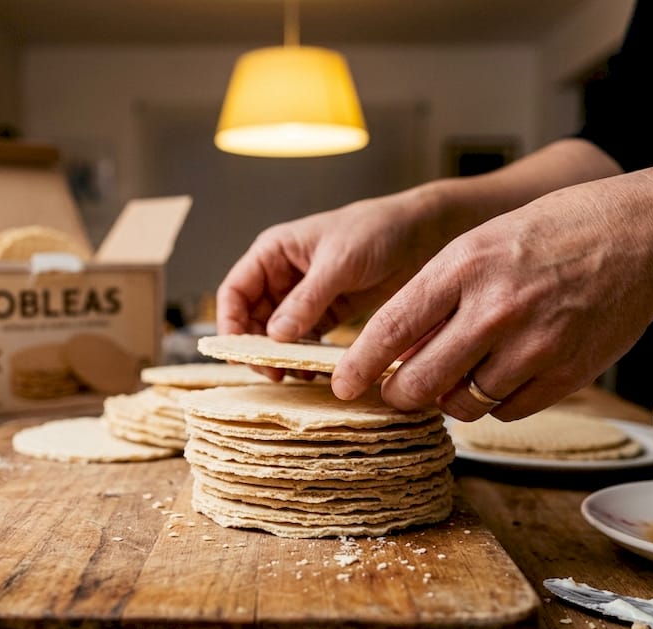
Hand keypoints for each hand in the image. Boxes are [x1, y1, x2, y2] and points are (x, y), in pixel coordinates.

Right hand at [216, 189, 449, 377]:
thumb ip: (306, 299)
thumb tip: (275, 335)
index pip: (235, 291)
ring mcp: (304, 296)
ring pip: (277, 334)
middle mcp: (282, 275)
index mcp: (273, 253)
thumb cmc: (375, 231)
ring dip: (282, 356)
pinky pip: (306, 338)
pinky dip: (305, 355)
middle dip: (258, 347)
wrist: (421, 234)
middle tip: (274, 373)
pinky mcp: (327, 311)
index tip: (240, 352)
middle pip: (252, 319)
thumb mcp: (338, 263)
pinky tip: (314, 369)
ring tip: (298, 374)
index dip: (231, 323)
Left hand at [332, 173, 652, 420]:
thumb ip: (437, 294)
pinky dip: (494, 403)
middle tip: (397, 391)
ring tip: (459, 374)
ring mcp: (532, 346)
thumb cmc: (553, 234)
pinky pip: (506, 412)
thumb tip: (396, 351)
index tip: (344, 384)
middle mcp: (494, 309)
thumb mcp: (482, 244)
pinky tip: (502, 374)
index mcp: (464, 267)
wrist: (641, 238)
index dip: (359, 366)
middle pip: (419, 381)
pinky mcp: (566, 374)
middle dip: (398, 394)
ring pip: (461, 405)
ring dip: (450, 399)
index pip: (391, 329)